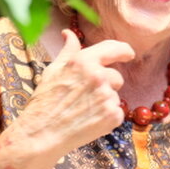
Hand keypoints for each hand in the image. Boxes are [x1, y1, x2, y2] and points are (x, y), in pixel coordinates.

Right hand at [0, 29, 134, 168]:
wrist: (41, 135)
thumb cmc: (44, 103)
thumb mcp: (53, 71)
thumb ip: (68, 50)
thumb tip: (68, 33)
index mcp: (84, 61)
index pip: (113, 48)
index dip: (124, 50)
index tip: (128, 54)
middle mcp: (99, 76)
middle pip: (116, 77)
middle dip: (106, 85)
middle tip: (85, 97)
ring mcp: (107, 97)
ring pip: (115, 96)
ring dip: (104, 102)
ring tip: (83, 111)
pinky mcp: (113, 116)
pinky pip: (117, 113)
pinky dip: (107, 117)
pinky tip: (88, 121)